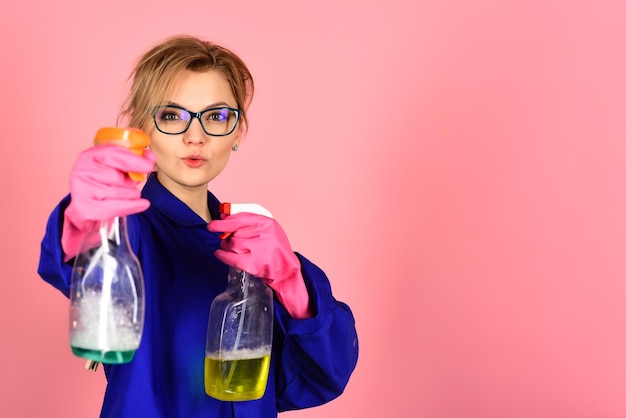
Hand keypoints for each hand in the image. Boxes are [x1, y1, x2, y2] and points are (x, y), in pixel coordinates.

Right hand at [61, 144, 155, 259]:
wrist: (86, 204)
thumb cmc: (103, 182)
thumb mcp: (115, 166)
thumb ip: (133, 159)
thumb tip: (150, 157)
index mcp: (90, 156)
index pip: (112, 155)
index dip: (134, 160)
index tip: (149, 165)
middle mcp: (83, 171)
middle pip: (116, 177)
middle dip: (131, 182)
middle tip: (134, 183)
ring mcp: (83, 190)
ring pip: (118, 193)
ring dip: (131, 194)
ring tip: (130, 193)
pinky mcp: (86, 208)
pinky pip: (116, 207)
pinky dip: (133, 206)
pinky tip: (143, 204)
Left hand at [208, 212, 311, 317]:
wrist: (286, 268)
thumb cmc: (274, 246)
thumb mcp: (268, 228)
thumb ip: (248, 220)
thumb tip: (224, 216)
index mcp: (267, 222)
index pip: (240, 219)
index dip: (224, 222)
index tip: (213, 225)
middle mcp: (263, 235)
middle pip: (234, 232)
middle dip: (227, 236)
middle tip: (227, 239)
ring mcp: (257, 250)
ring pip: (231, 244)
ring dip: (226, 246)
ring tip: (231, 248)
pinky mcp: (252, 263)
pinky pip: (229, 257)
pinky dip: (222, 255)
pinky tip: (220, 254)